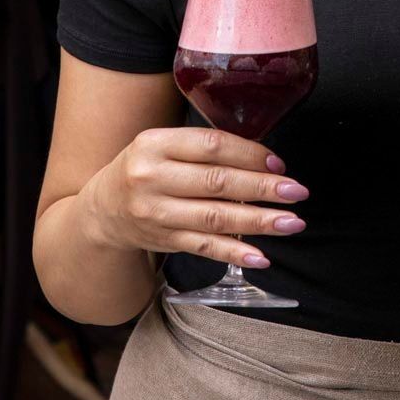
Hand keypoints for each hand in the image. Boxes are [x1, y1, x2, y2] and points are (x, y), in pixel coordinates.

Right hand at [84, 127, 308, 269]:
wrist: (102, 210)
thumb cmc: (146, 168)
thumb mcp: (163, 144)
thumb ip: (204, 148)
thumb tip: (264, 159)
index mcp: (156, 143)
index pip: (211, 146)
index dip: (249, 154)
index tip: (279, 164)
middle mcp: (152, 178)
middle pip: (217, 183)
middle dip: (263, 189)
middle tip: (297, 192)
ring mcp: (156, 213)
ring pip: (214, 218)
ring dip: (258, 223)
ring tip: (291, 222)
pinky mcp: (163, 241)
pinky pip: (203, 248)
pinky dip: (234, 253)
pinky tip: (261, 256)